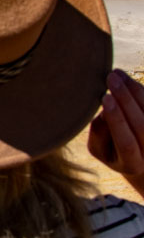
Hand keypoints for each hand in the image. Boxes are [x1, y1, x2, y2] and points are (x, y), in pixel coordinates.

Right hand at [88, 70, 143, 197]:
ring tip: (117, 73)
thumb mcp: (99, 149)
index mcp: (132, 164)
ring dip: (134, 90)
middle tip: (111, 78)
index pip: (127, 142)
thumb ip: (98, 134)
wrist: (137, 157)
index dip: (117, 120)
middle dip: (125, 99)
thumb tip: (105, 111)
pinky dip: (140, 90)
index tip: (105, 98)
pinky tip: (127, 79)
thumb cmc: (111, 151)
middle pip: (141, 124)